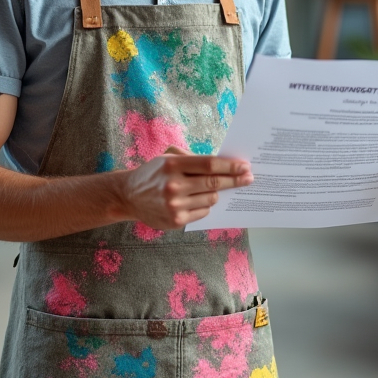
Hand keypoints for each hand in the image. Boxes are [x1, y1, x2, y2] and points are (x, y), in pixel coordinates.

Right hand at [117, 148, 253, 229]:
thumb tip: (222, 164)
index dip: (230, 166)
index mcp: (172, 164)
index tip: (244, 166)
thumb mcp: (167, 157)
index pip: (209, 165)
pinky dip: (204, 205)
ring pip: (211, 199)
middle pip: (214, 183)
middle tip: (249, 178)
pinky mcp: (176, 220)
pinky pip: (203, 212)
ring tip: (212, 189)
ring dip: (215, 193)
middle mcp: (173, 185)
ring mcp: (175, 205)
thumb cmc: (153, 173)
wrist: (128, 196)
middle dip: (235, 180)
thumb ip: (192, 158)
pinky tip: (197, 200)